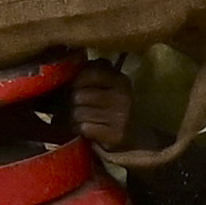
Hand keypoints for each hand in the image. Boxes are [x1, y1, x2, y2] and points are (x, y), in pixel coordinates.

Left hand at [64, 60, 204, 175]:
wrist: (136, 138)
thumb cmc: (114, 108)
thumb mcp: (110, 86)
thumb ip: (94, 72)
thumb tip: (69, 66)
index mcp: (121, 80)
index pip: (88, 73)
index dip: (77, 81)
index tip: (77, 88)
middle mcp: (124, 96)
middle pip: (78, 95)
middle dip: (72, 103)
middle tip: (78, 107)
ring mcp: (121, 116)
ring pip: (78, 113)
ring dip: (75, 118)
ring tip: (84, 119)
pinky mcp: (116, 135)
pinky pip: (84, 128)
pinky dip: (81, 130)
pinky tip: (88, 130)